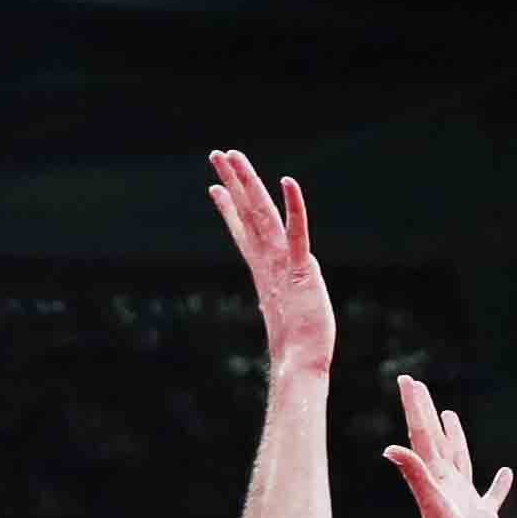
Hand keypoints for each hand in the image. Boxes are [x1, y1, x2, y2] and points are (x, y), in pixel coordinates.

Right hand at [206, 148, 330, 375]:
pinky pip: (296, 232)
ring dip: (247, 182)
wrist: (299, 364)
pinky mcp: (301, 268)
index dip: (229, 208)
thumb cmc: (297, 346)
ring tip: (232, 155)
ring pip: (262, 214)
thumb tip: (273, 296)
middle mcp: (267, 262)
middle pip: (247, 213)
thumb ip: (278, 296)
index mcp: (263, 271)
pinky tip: (288, 181)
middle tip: (217, 154)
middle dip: (232, 182)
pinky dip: (293, 206)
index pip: (243, 231)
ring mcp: (282, 263)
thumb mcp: (284, 311)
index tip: (215, 187)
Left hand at [384, 375, 509, 517]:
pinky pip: (492, 494)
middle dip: (427, 413)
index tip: (407, 380)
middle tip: (418, 386)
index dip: (415, 406)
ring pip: (460, 459)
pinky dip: (498, 483)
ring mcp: (465, 500)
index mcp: (435, 479)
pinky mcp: (483, 517)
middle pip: (436, 440)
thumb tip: (389, 449)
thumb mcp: (433, 507)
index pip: (422, 435)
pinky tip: (505, 474)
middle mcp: (447, 485)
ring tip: (450, 417)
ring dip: (454, 437)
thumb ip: (415, 476)